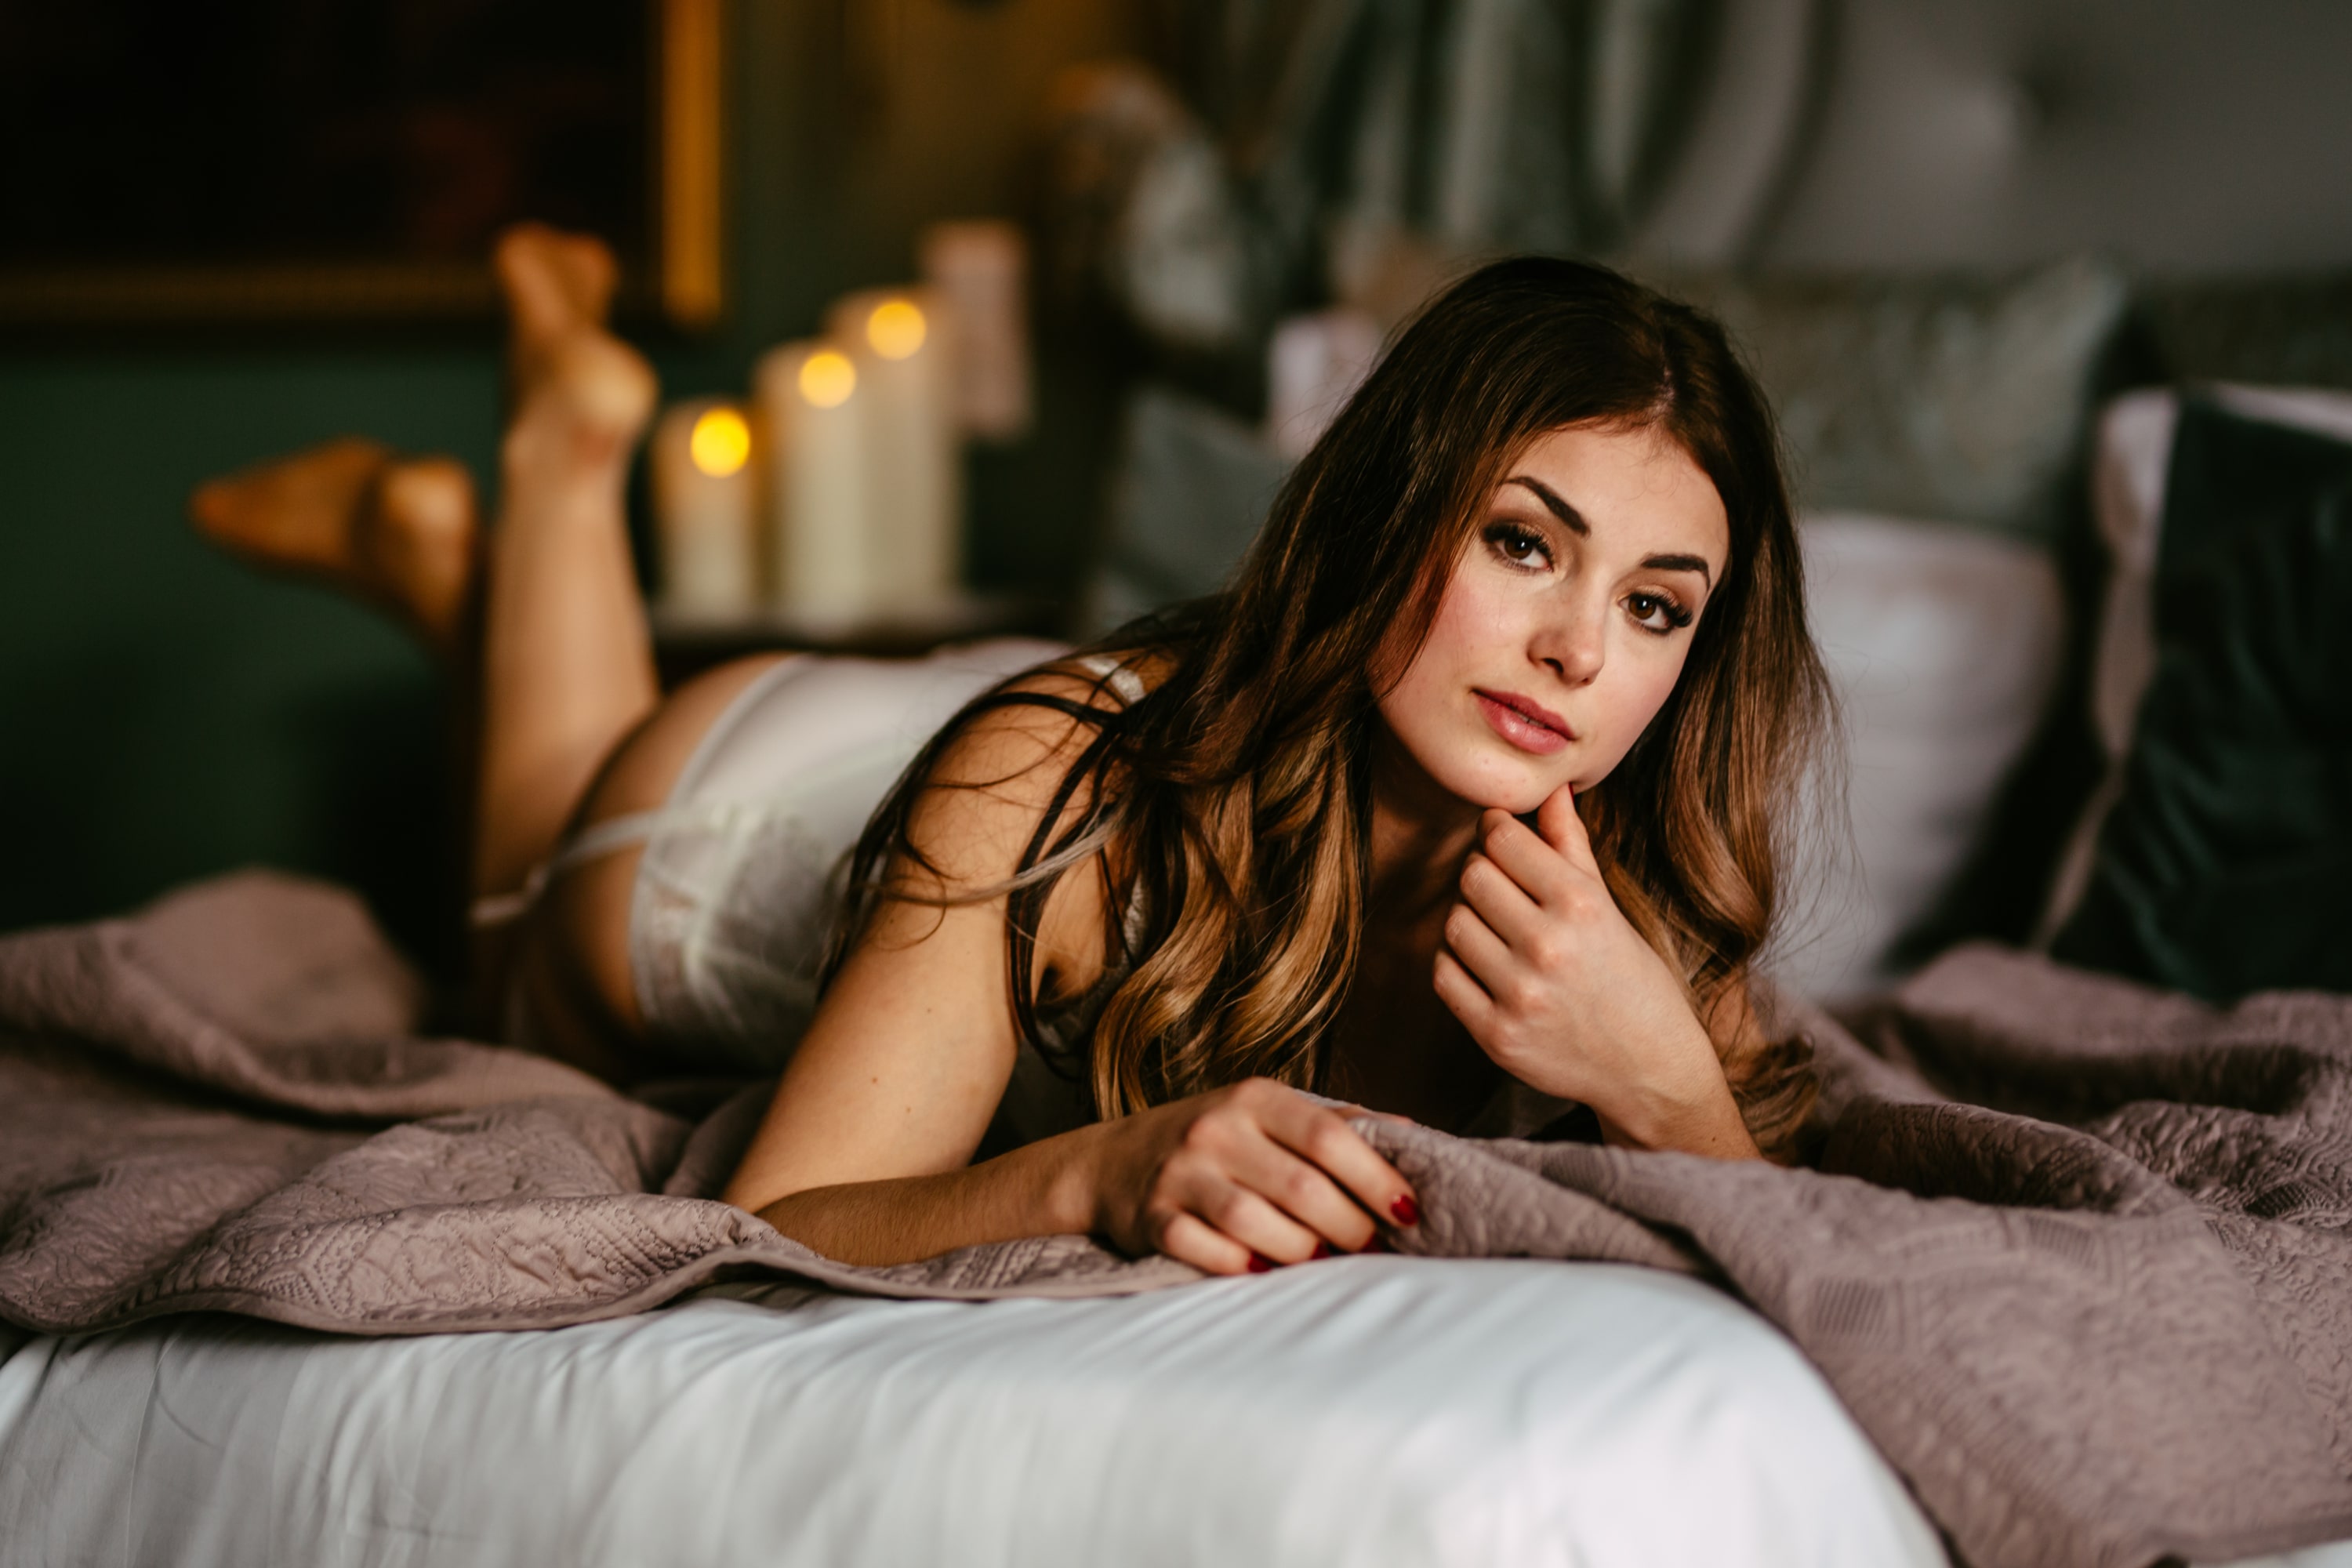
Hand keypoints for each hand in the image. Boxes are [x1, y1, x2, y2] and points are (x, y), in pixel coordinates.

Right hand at [1083, 1078, 1419, 1274]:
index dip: (1376, 1177)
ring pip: (1256, 1224)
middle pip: (1301, 1187)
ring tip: (1321, 1260)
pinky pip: (1208, 1252)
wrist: (1109, 1161)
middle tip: (1370, 1248)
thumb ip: (1333, 1124)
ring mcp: (1180, 1174)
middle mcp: (1215, 1129)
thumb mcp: (1266, 1114)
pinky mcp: (1152, 1218)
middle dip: (1348, 1227)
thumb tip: (1411, 1135)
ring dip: (1301, 1252)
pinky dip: (1243, 1266)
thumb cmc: (1213, 1141)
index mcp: (1254, 1098)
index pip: (1328, 1136)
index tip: (1408, 1211)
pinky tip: (1263, 1269)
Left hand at [1432, 784, 1756, 1156]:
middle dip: (1484, 875)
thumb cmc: (1632, 979)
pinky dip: (1458, 965)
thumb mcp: (1609, 907)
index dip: (1497, 832)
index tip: (1502, 839)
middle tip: (1502, 890)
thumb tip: (1551, 788)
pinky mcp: (1497, 1035)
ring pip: (1455, 924)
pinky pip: (1445, 975)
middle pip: (1473, 877)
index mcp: (1581, 905)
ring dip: (1469, 921)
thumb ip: (1571, 847)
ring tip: (1499, 931)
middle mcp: (1548, 947)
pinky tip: (1487, 967)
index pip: (1503, 840)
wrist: (1649, 1068)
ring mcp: (1520, 994)